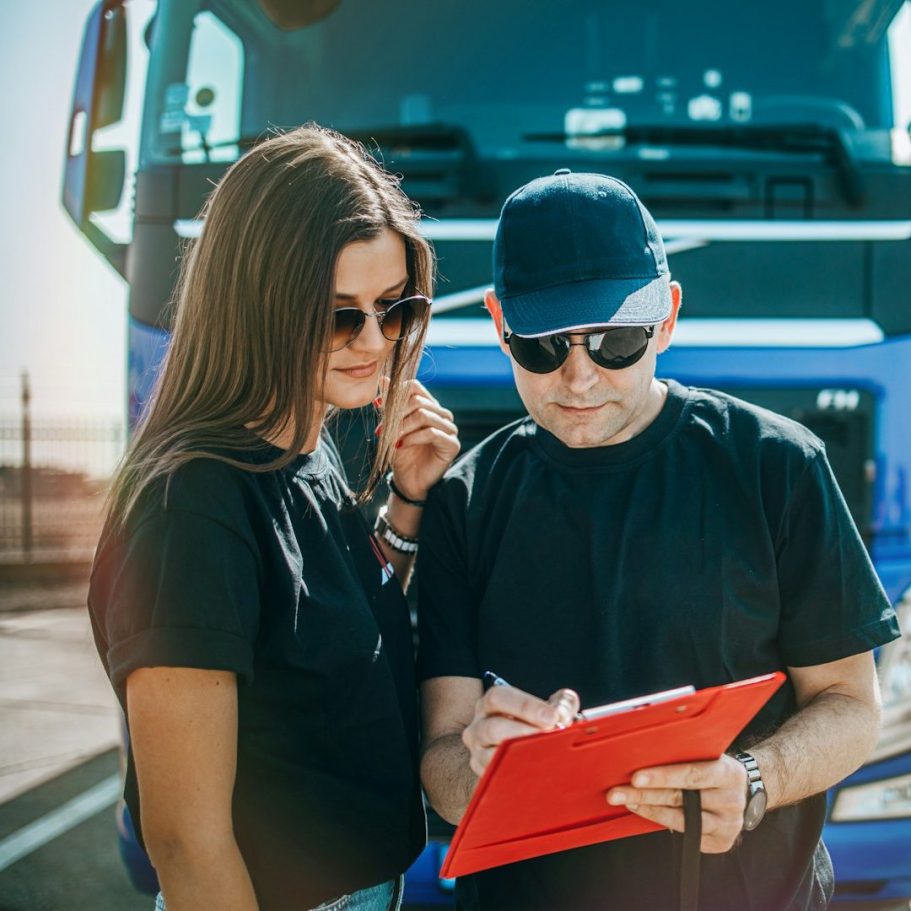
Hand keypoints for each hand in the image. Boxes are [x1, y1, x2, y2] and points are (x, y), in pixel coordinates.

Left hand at [386, 377, 459, 500]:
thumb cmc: (401, 453)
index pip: (415, 387)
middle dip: (396, 415)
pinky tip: (401, 446)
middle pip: (418, 401)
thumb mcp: (391, 427)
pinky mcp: (452, 444)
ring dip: (403, 427)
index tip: (380, 408)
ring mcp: (449, 428)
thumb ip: (389, 405)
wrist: (408, 481)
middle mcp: (441, 414)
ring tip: (391, 440)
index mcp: (428, 406)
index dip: (396, 394)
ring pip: (424, 415)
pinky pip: (431, 433)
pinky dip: (413, 438)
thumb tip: (382, 379)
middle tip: (382, 431)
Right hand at [462, 684, 578, 777]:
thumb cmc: (535, 725)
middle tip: (551, 736)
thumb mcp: (548, 708)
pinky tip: (539, 773)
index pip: (498, 698)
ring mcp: (477, 755)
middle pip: (492, 728)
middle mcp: (477, 728)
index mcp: (489, 705)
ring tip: (546, 755)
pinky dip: (518, 777)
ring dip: (521, 757)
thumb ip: (562, 704)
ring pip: (491, 757)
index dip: (525, 706)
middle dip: (524, 732)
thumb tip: (564, 714)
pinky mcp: (484, 779)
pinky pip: (496, 780)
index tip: (552, 716)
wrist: (523, 750)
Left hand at [605, 755, 747, 852]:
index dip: (663, 776)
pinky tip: (644, 812)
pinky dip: (662, 822)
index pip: (692, 774)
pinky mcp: (721, 842)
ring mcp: (729, 825)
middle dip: (645, 795)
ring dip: (648, 810)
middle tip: (616, 793)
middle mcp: (732, 801)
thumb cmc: (714, 767)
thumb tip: (640, 753)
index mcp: (728, 773)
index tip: (636, 777)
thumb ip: (685, 755)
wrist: (745, 791)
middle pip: (681, 799)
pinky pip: (686, 835)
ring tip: (626, 800)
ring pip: (681, 820)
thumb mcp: (708, 755)